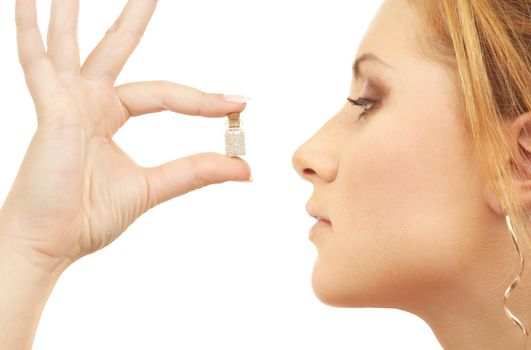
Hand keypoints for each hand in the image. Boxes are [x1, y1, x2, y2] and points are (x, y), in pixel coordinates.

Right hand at [0, 0, 250, 272]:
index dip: (202, 99)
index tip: (239, 103)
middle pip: (118, 46)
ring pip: (74, 43)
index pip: (165, 94)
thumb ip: (194, 172)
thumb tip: (243, 169)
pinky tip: (28, 1)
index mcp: (108, 116)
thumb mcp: (152, 188)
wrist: (49, 244)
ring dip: (75, 10)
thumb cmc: (87, 217)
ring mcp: (66, 101)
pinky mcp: (51, 110)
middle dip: (136, 15)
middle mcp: (87, 101)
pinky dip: (30, 31)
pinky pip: (37, 62)